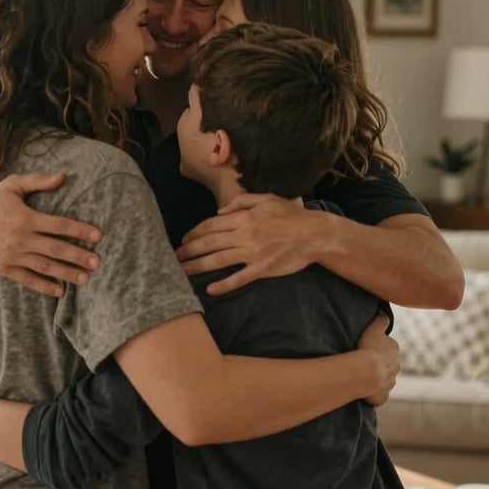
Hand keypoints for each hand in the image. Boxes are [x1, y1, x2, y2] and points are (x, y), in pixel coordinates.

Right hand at [0, 172, 101, 295]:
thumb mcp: (12, 185)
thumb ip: (37, 181)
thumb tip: (62, 177)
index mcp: (26, 218)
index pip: (60, 225)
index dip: (80, 231)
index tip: (98, 236)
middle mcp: (21, 238)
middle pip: (56, 249)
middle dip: (79, 256)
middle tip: (98, 262)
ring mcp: (13, 255)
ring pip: (45, 266)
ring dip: (66, 273)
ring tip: (85, 278)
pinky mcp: (4, 268)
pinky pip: (28, 279)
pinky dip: (44, 286)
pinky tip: (60, 290)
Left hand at [176, 193, 310, 294]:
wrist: (315, 234)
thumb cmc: (292, 215)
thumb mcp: (267, 199)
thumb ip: (241, 202)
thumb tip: (219, 211)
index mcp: (244, 218)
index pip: (211, 225)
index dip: (194, 232)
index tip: (183, 239)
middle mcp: (244, 235)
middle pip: (209, 243)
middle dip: (189, 250)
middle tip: (174, 257)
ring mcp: (253, 253)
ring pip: (218, 260)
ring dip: (198, 266)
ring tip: (182, 272)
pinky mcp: (262, 269)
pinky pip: (239, 278)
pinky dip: (223, 284)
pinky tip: (210, 289)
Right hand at [357, 314, 399, 405]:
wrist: (366, 373)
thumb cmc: (368, 349)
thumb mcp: (373, 328)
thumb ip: (380, 320)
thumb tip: (384, 312)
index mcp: (394, 350)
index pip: (388, 347)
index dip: (378, 348)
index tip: (367, 348)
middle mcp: (395, 367)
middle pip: (388, 365)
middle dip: (379, 364)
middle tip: (363, 363)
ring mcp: (390, 383)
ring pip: (384, 380)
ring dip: (376, 379)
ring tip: (362, 377)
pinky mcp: (383, 396)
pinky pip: (378, 395)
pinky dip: (373, 394)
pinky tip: (364, 391)